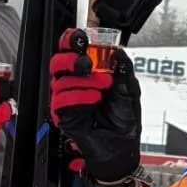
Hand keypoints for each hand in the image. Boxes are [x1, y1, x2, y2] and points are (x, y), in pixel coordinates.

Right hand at [48, 31, 142, 185]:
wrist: (121, 148)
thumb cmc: (124, 122)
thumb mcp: (129, 90)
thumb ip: (123, 69)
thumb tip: (118, 51)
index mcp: (88, 75)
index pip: (72, 52)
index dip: (72, 42)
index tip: (80, 38)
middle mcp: (75, 85)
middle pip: (58, 63)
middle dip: (70, 59)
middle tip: (86, 63)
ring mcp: (68, 101)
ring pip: (59, 81)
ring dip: (83, 81)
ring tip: (102, 88)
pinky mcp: (64, 116)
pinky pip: (61, 101)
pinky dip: (78, 97)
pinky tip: (93, 100)